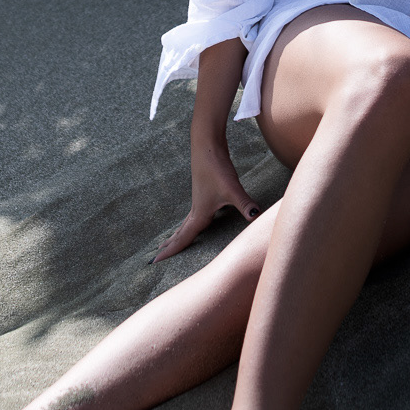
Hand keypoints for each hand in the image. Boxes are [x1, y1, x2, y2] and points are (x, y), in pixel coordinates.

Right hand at [154, 145, 258, 261]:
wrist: (207, 146)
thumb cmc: (217, 168)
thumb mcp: (232, 189)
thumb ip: (244, 204)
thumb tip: (255, 217)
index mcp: (200, 214)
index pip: (183, 238)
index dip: (170, 252)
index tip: (153, 262)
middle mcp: (196, 210)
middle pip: (180, 233)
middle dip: (170, 246)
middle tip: (155, 258)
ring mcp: (199, 201)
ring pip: (185, 224)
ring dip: (177, 235)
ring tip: (167, 243)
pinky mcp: (204, 193)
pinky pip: (192, 216)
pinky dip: (188, 224)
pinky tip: (194, 222)